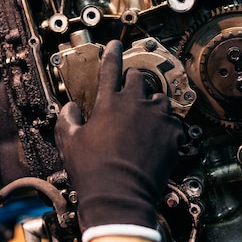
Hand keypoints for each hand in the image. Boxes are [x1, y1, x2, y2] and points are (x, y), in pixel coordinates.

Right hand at [54, 40, 184, 237]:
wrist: (120, 197)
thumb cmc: (93, 171)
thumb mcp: (69, 142)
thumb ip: (67, 118)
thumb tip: (71, 108)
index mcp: (108, 102)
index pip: (110, 67)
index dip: (111, 53)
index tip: (114, 44)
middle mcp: (134, 104)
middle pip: (137, 77)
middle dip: (132, 80)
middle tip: (127, 92)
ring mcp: (156, 118)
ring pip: (158, 97)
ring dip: (151, 102)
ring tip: (144, 116)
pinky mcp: (173, 135)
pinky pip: (173, 121)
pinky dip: (166, 125)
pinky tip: (157, 136)